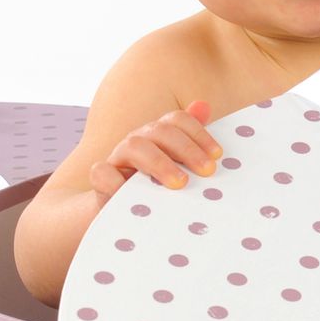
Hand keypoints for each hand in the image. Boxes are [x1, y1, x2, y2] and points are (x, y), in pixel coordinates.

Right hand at [89, 100, 221, 202]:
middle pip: (160, 131)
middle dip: (187, 149)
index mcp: (159, 136)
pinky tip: (135, 194)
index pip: (177, 120)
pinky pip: (102, 172)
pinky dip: (115, 181)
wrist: (124, 215)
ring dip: (159, 162)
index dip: (199, 134)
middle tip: (207, 171)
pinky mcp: (101, 179)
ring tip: (180, 183)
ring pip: (134, 145)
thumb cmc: (159, 191)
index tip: (217, 156)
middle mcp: (139, 141)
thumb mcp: (180, 168)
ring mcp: (118, 158)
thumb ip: (193, 141)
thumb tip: (204, 105)